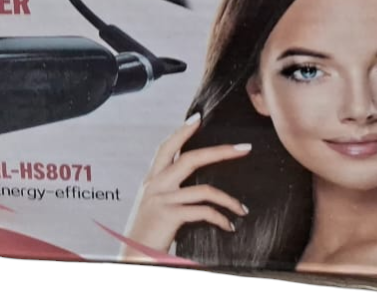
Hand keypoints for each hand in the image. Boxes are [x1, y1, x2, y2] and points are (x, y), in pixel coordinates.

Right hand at [120, 112, 251, 261]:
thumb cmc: (146, 234)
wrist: (133, 258)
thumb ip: (167, 191)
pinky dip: (220, 218)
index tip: (198, 118)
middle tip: (243, 147)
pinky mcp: (169, 215)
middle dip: (221, 151)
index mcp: (151, 180)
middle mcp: (155, 185)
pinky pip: (203, 211)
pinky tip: (229, 226)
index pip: (167, 147)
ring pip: (204, 189)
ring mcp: (162, 199)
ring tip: (242, 208)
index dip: (182, 131)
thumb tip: (191, 182)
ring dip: (229, 199)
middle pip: (191, 158)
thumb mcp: (152, 206)